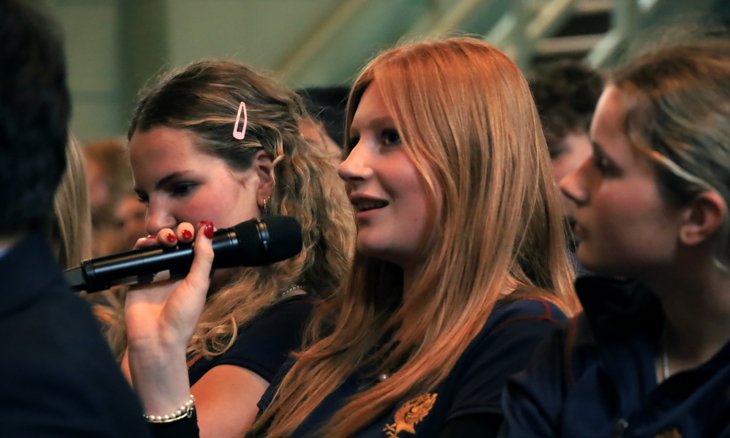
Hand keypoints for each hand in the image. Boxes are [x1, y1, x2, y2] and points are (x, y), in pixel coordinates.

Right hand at [125, 221, 214, 352]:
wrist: (155, 340)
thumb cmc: (182, 318)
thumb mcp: (199, 284)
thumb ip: (203, 257)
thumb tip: (208, 229)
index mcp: (194, 274)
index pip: (196, 246)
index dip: (196, 235)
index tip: (198, 227)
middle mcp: (176, 272)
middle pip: (177, 242)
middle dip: (180, 232)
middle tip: (181, 235)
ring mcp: (157, 274)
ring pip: (158, 245)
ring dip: (162, 236)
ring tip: (166, 239)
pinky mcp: (138, 277)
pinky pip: (139, 256)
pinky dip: (142, 245)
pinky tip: (147, 243)